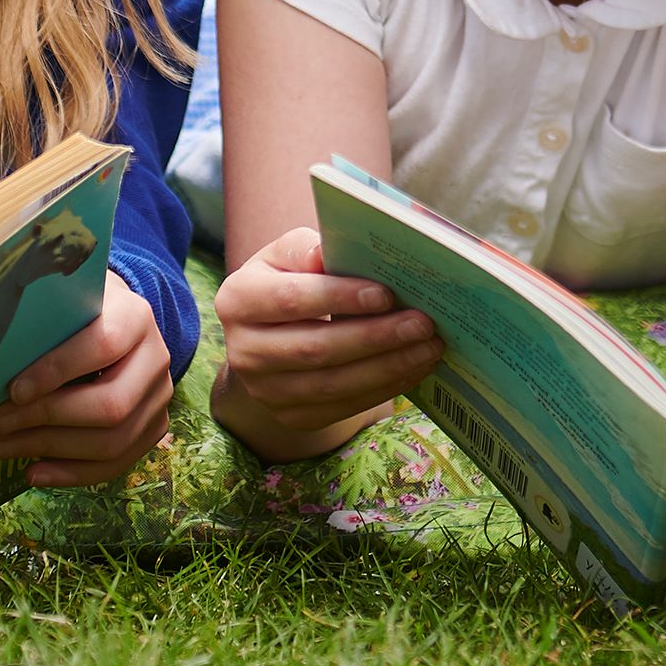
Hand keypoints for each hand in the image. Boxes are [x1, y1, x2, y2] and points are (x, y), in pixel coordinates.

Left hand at [0, 274, 173, 488]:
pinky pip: (115, 464)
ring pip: (112, 442)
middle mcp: (157, 359)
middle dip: (47, 419)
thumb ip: (40, 325)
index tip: (13, 392)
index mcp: (135, 317)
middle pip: (111, 405)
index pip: (103, 346)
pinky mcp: (152, 429)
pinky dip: (70, 474)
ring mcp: (159, 399)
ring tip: (3, 447)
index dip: (57, 371)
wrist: (116, 324)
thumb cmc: (76, 312)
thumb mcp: (63, 303)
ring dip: (50, 450)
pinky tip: (32, 472)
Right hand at [213, 227, 440, 436]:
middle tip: (422, 323)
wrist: (270, 335)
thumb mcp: (288, 254)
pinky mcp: (290, 416)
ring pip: (333, 384)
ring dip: (388, 366)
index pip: (291, 299)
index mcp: (237, 299)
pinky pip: (343, 407)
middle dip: (375, 337)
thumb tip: (329, 253)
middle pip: (316, 348)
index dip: (339, 297)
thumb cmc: (288, 281)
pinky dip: (384, 388)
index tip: (385, 293)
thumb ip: (308, 249)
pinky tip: (413, 368)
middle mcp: (243, 351)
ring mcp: (265, 391)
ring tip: (428, 347)